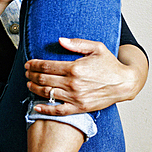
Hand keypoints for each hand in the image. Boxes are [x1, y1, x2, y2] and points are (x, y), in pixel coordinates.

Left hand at [25, 38, 139, 114]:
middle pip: (44, 80)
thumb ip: (77, 43)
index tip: (28, 63)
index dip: (34, 65)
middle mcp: (73, 84)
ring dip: (34, 88)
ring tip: (29, 84)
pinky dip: (45, 109)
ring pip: (47, 94)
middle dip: (31, 75)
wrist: (124, 84)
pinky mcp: (79, 108)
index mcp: (75, 68)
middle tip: (27, 73)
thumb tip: (60, 40)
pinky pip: (58, 111)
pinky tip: (36, 106)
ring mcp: (75, 97)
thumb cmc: (110, 65)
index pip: (46, 66)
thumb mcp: (97, 48)